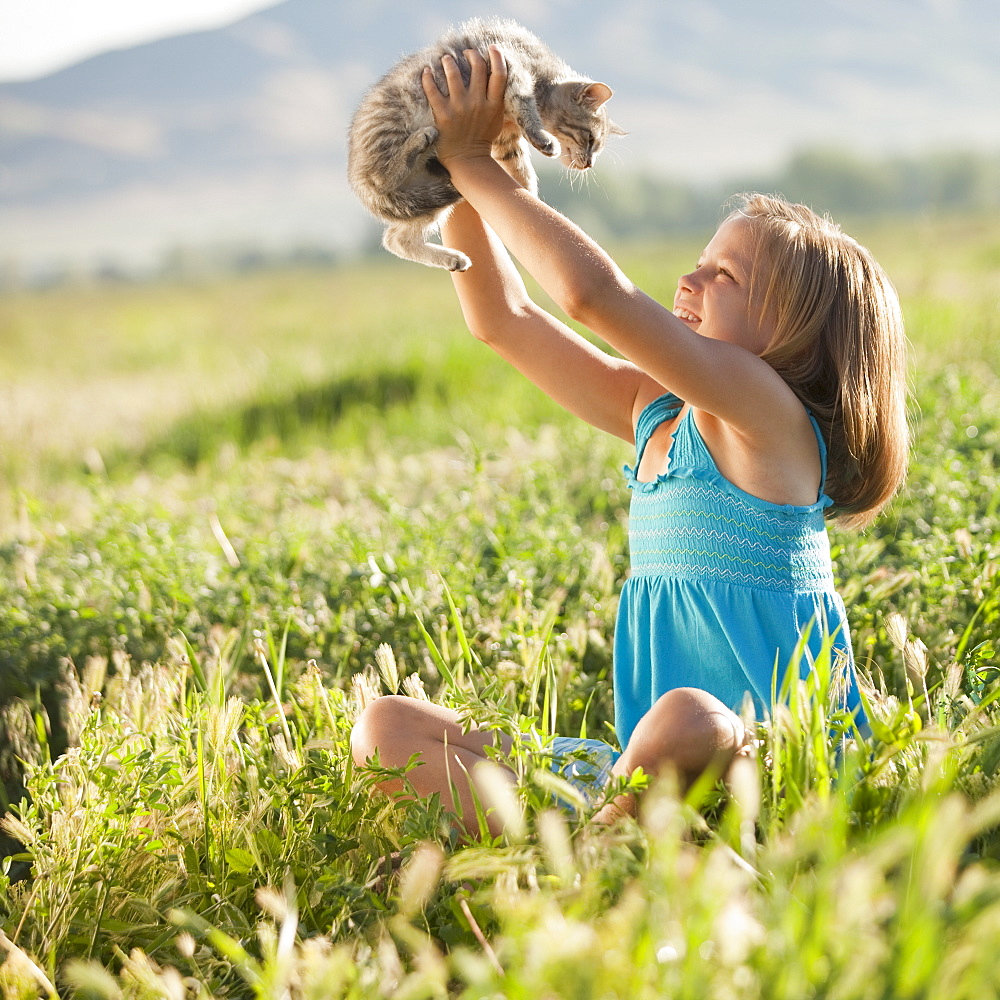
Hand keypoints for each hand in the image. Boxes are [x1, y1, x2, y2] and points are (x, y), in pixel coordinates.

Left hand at [421, 46, 507, 169]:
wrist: (467, 162)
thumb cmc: (482, 139)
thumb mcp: (497, 120)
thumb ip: (497, 99)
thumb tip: (497, 76)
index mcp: (493, 105)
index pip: (499, 74)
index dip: (497, 57)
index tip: (491, 48)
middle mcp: (478, 104)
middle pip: (477, 66)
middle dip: (471, 54)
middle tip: (465, 53)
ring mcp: (459, 108)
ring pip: (453, 72)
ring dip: (449, 61)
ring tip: (446, 59)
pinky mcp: (443, 115)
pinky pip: (432, 89)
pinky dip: (428, 76)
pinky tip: (426, 71)